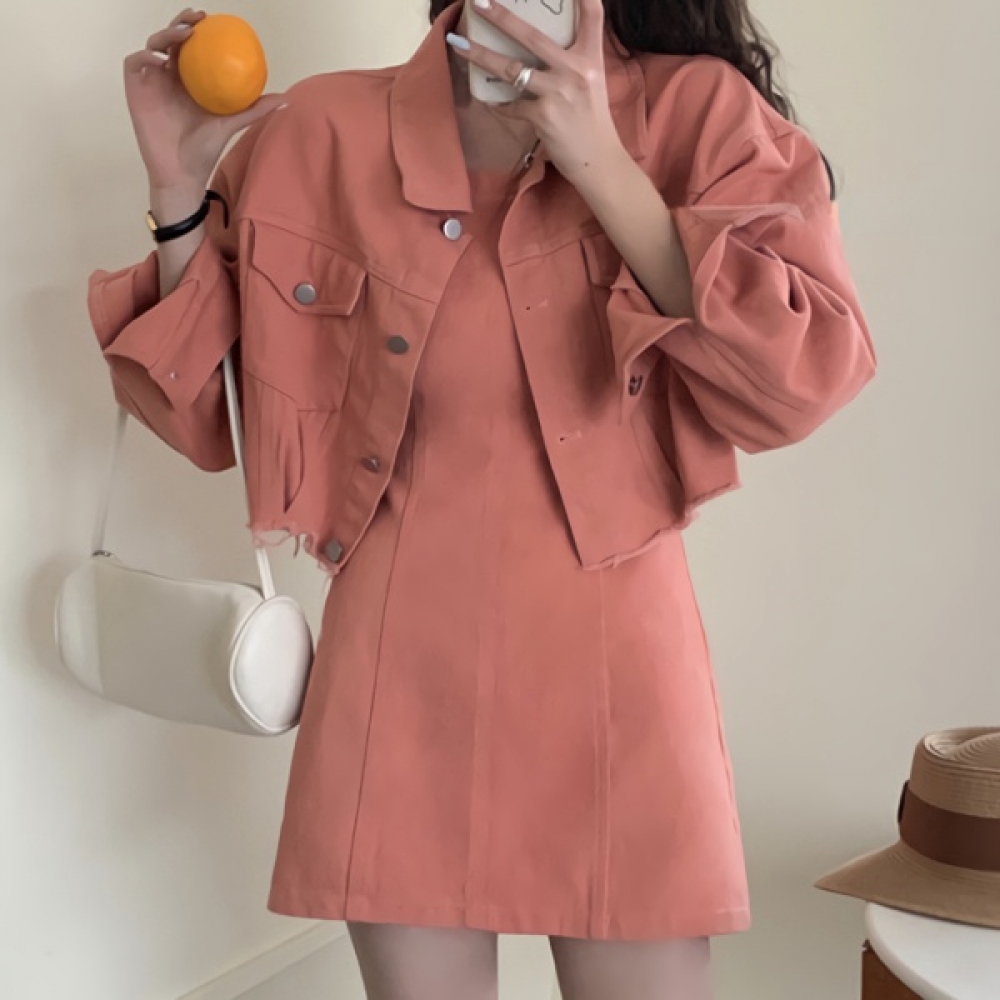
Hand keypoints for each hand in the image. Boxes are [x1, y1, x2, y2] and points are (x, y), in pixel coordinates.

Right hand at [123, 7, 285, 192]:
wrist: (182, 174)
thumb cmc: (204, 151)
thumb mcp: (231, 124)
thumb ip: (254, 110)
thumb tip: (285, 98)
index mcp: (189, 81)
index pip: (190, 47)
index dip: (196, 27)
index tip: (210, 19)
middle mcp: (169, 77)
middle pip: (170, 40)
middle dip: (180, 23)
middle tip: (197, 19)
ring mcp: (152, 83)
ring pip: (152, 46)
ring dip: (164, 35)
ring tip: (183, 36)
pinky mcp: (135, 92)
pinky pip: (135, 64)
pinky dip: (145, 56)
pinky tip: (161, 59)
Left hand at [446, 0, 624, 181]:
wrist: (598, 160)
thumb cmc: (592, 120)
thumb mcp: (592, 82)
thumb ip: (572, 62)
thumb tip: (539, 48)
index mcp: (590, 58)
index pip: (592, 15)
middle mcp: (575, 70)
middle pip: (533, 36)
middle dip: (502, 16)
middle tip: (478, 1)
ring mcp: (557, 92)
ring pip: (511, 69)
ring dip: (481, 56)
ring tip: (458, 44)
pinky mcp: (542, 116)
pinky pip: (511, 105)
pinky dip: (499, 104)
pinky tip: (489, 99)